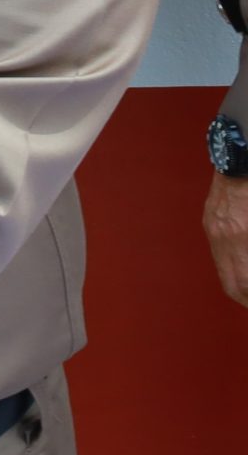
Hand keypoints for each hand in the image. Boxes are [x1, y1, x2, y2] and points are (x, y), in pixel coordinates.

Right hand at [207, 171, 247, 307]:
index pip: (244, 285)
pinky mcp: (210, 218)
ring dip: (240, 284)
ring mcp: (214, 226)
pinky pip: (219, 250)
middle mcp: (223, 235)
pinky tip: (244, 262)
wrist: (241, 155)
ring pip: (223, 268)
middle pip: (232, 284)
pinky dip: (233, 264)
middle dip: (246, 299)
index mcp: (241, 236)